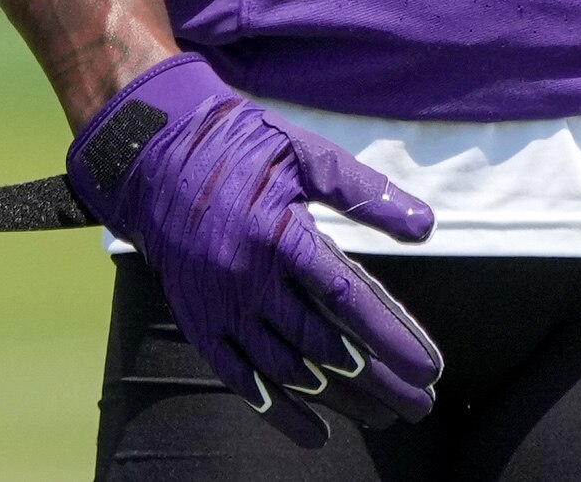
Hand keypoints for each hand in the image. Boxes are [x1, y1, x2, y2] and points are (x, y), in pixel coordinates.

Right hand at [68, 53, 443, 444]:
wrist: (152, 157)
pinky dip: (278, 410)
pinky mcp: (199, 324)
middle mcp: (249, 281)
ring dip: (340, 399)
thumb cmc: (241, 147)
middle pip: (326, 346)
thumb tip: (425, 226)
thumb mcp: (306, 154)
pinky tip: (316, 432)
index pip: (349, 301)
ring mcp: (221, 308)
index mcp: (280, 235)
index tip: (428, 369)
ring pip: (289, 369)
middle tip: (420, 406)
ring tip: (384, 418)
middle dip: (379, 380)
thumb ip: (366, 193)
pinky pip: (241, 380)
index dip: (392, 339)